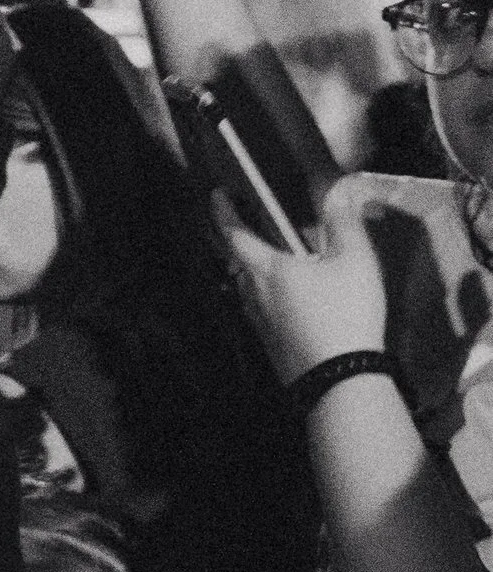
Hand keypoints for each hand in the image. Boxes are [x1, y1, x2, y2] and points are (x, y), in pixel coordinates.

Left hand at [221, 172, 392, 383]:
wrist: (340, 379)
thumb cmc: (345, 313)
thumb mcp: (355, 261)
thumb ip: (343, 223)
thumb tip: (335, 192)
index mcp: (267, 269)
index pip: (234, 234)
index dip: (223, 212)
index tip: (217, 196)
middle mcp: (253, 294)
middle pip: (239, 262)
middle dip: (243, 243)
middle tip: (256, 228)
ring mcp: (258, 323)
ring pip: (249, 289)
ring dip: (259, 273)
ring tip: (283, 264)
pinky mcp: (269, 345)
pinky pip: (261, 311)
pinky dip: (270, 297)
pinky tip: (295, 302)